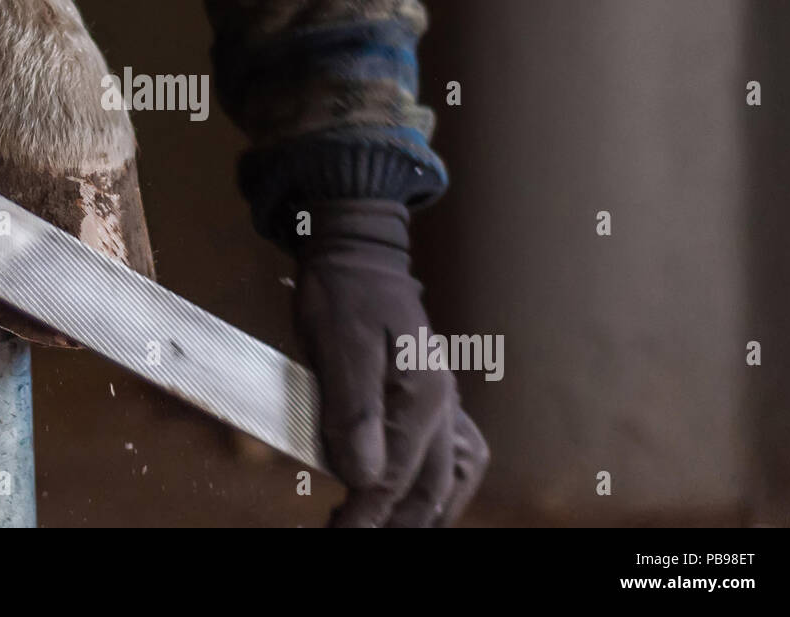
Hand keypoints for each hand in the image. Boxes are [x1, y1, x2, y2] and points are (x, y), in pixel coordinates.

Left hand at [293, 200, 488, 526]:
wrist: (356, 252)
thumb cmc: (343, 292)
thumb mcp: (338, 344)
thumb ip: (352, 410)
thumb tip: (362, 477)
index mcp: (423, 397)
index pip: (392, 478)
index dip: (363, 516)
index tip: (337, 534)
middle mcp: (443, 405)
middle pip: (429, 491)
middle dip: (392, 524)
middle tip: (349, 537)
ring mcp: (443, 402)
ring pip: (451, 479)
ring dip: (421, 513)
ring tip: (386, 529)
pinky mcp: (431, 398)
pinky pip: (452, 457)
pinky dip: (437, 488)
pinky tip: (416, 499)